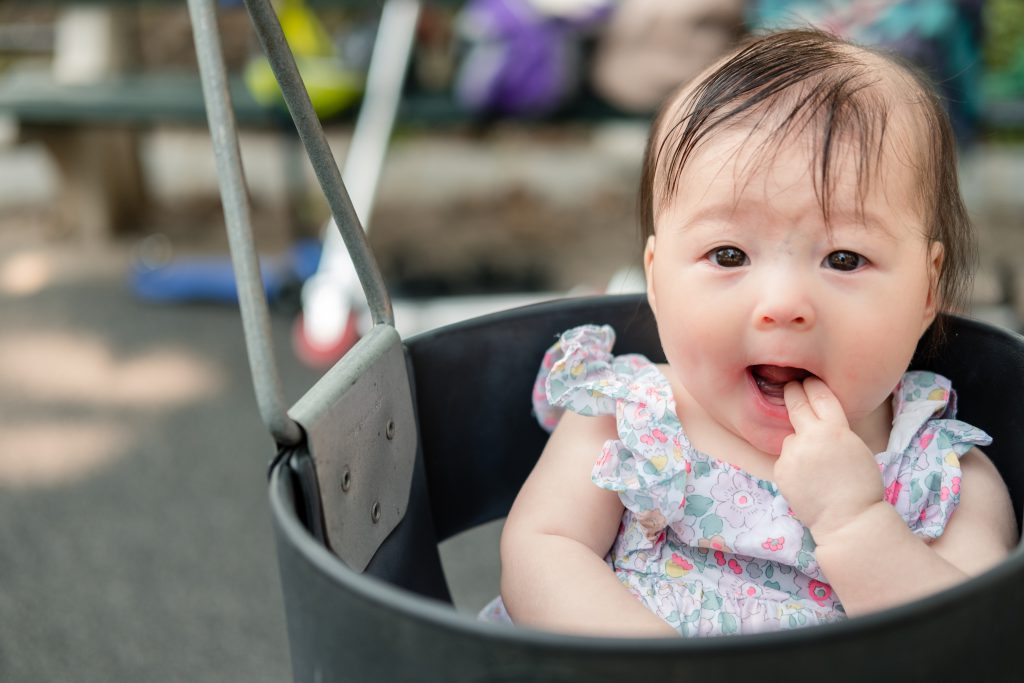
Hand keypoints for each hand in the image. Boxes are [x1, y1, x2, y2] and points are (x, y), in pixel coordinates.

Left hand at [774, 378, 883, 541]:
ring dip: (798, 443)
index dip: (813, 385)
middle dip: (793, 391)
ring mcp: (792, 454)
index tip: (808, 379)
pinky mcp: (780, 470)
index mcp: (836, 429)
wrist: (847, 519)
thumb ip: (835, 429)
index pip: (820, 395)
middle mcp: (810, 437)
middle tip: (791, 386)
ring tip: (815, 465)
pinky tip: (807, 478)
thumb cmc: (860, 485)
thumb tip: (816, 414)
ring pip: (790, 437)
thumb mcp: (856, 447)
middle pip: (795, 403)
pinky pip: (785, 458)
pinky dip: (793, 463)